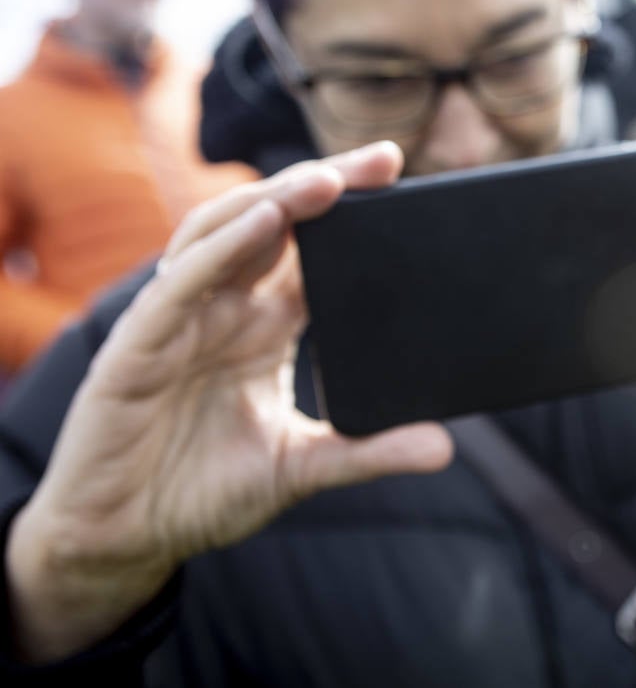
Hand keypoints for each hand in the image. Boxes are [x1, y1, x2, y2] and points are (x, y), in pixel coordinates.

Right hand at [6, 142, 453, 662]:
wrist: (125, 540)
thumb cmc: (203, 492)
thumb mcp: (301, 468)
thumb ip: (368, 453)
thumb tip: (443, 447)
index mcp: (263, 327)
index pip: (312, 254)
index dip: (349, 215)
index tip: (400, 181)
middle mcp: (223, 311)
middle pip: (273, 226)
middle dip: (322, 186)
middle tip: (381, 161)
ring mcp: (179, 323)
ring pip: (223, 235)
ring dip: (274, 201)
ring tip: (327, 181)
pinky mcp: (138, 348)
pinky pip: (179, 286)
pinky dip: (221, 249)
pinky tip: (263, 223)